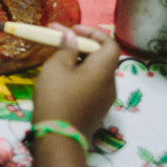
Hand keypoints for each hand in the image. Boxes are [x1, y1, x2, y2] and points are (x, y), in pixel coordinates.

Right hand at [32, 24, 120, 139]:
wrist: (58, 137)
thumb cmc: (57, 96)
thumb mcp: (56, 66)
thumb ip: (67, 48)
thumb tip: (72, 37)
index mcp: (104, 69)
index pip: (109, 43)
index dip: (93, 33)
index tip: (72, 30)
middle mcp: (110, 83)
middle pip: (102, 57)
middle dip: (81, 46)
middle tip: (59, 41)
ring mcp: (105, 100)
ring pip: (95, 73)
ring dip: (79, 62)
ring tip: (57, 59)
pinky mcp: (96, 111)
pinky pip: (91, 86)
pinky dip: (80, 77)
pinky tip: (61, 79)